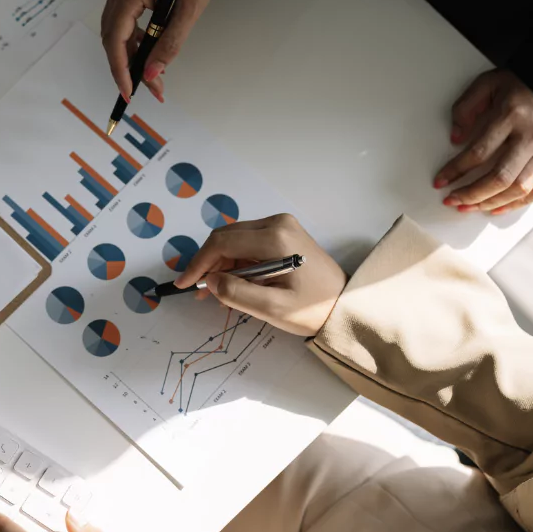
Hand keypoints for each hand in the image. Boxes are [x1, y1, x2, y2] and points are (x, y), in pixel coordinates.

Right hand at [102, 0, 218, 101]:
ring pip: (116, 28)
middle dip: (129, 66)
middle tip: (152, 88)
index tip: (129, 92)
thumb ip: (169, 43)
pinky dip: (133, 36)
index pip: (115, 40)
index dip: (120, 70)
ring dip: (132, 53)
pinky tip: (148, 48)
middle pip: (112, 37)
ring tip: (154, 75)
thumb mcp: (188, 9)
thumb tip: (152, 73)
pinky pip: (122, 16)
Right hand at [174, 215, 345, 336]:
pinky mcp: (284, 232)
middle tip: (200, 292)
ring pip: (235, 240)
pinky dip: (236, 261)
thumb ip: (236, 294)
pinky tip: (235, 282)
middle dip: (208, 263)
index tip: (185, 285)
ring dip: (221, 263)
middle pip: (226, 237)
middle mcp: (277, 223)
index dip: (199, 263)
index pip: (222, 243)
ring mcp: (282, 225)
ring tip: (218, 292)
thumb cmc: (313, 308)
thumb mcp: (273, 308)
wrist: (347, 303)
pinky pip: (248, 243)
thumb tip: (209, 281)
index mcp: (275, 238)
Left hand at [434, 69, 532, 214]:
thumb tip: (455, 138)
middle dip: (471, 194)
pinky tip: (497, 208)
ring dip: (490, 203)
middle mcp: (532, 136)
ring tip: (469, 208)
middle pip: (499, 176)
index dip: (455, 170)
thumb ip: (467, 106)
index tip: (440, 181)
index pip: (478, 152)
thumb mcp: (490, 82)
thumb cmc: (526, 83)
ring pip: (519, 188)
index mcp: (512, 114)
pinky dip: (517, 204)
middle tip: (452, 200)